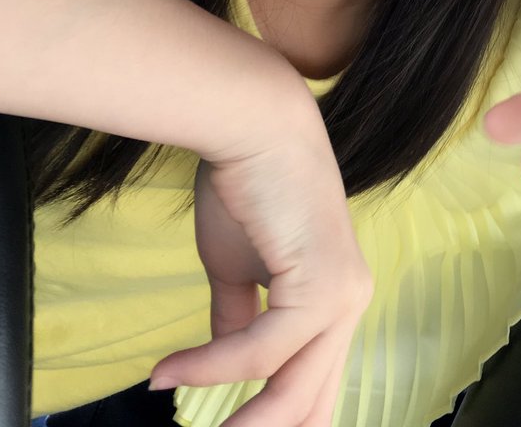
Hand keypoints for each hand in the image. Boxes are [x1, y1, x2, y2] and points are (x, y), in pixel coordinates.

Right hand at [150, 99, 372, 425]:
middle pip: (312, 403)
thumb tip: (222, 364)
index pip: (316, 385)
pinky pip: (261, 350)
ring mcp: (343, 296)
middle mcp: (352, 302)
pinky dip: (210, 369)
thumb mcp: (238, 266)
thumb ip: (239, 318)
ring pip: (294, 391)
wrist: (253, 124)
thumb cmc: (246, 184)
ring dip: (239, 422)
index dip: (276, 420)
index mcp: (336, 298)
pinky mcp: (320, 287)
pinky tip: (167, 374)